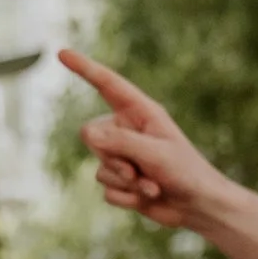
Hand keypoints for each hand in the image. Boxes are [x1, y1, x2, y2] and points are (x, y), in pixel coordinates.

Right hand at [60, 49, 257, 258]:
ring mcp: (122, 156)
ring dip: (125, 182)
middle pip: (92, 138)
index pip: (106, 85)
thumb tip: (86, 133)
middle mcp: (127, 131)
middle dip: (112, 159)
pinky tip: (147, 197)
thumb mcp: (154, 153)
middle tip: (138, 171)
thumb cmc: (185, 171)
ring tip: (151, 185)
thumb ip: (120, 142)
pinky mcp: (120, 181)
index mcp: (140, 112)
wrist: (196, 205)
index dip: (84, 68)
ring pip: (99, 168)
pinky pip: (106, 190)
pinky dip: (126, 198)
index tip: (61, 53)